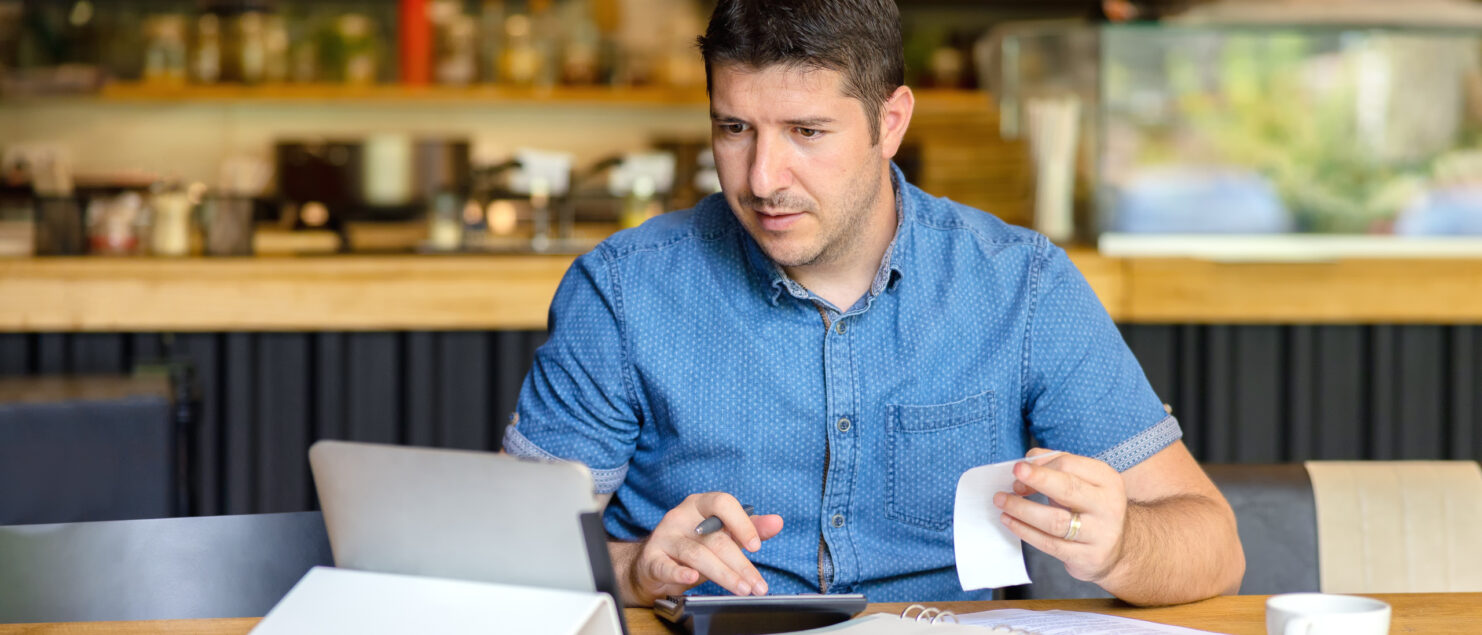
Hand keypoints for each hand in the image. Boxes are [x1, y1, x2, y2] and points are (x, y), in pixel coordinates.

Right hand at [611, 492, 783, 605]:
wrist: (654, 563)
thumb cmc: (693, 545)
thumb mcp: (722, 534)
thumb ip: (750, 528)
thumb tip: (777, 521)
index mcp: (700, 505)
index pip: (722, 503)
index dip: (741, 523)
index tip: (756, 546)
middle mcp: (681, 517)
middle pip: (714, 538)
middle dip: (740, 564)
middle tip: (756, 584)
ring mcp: (664, 537)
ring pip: (696, 555)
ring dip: (723, 574)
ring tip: (741, 589)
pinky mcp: (652, 559)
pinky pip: (665, 566)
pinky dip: (678, 573)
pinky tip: (691, 578)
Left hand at [993, 448, 1126, 583]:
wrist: (1118, 550)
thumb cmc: (1091, 507)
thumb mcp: (1084, 481)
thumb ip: (1056, 465)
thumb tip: (1027, 461)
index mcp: (1107, 480)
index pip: (1069, 464)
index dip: (1040, 467)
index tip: (1019, 471)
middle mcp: (1108, 506)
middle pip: (1068, 489)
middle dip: (1037, 480)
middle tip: (1014, 476)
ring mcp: (1100, 534)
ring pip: (1054, 521)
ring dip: (1022, 509)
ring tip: (1002, 501)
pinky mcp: (1087, 557)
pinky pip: (1049, 544)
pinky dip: (1025, 531)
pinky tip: (1010, 521)